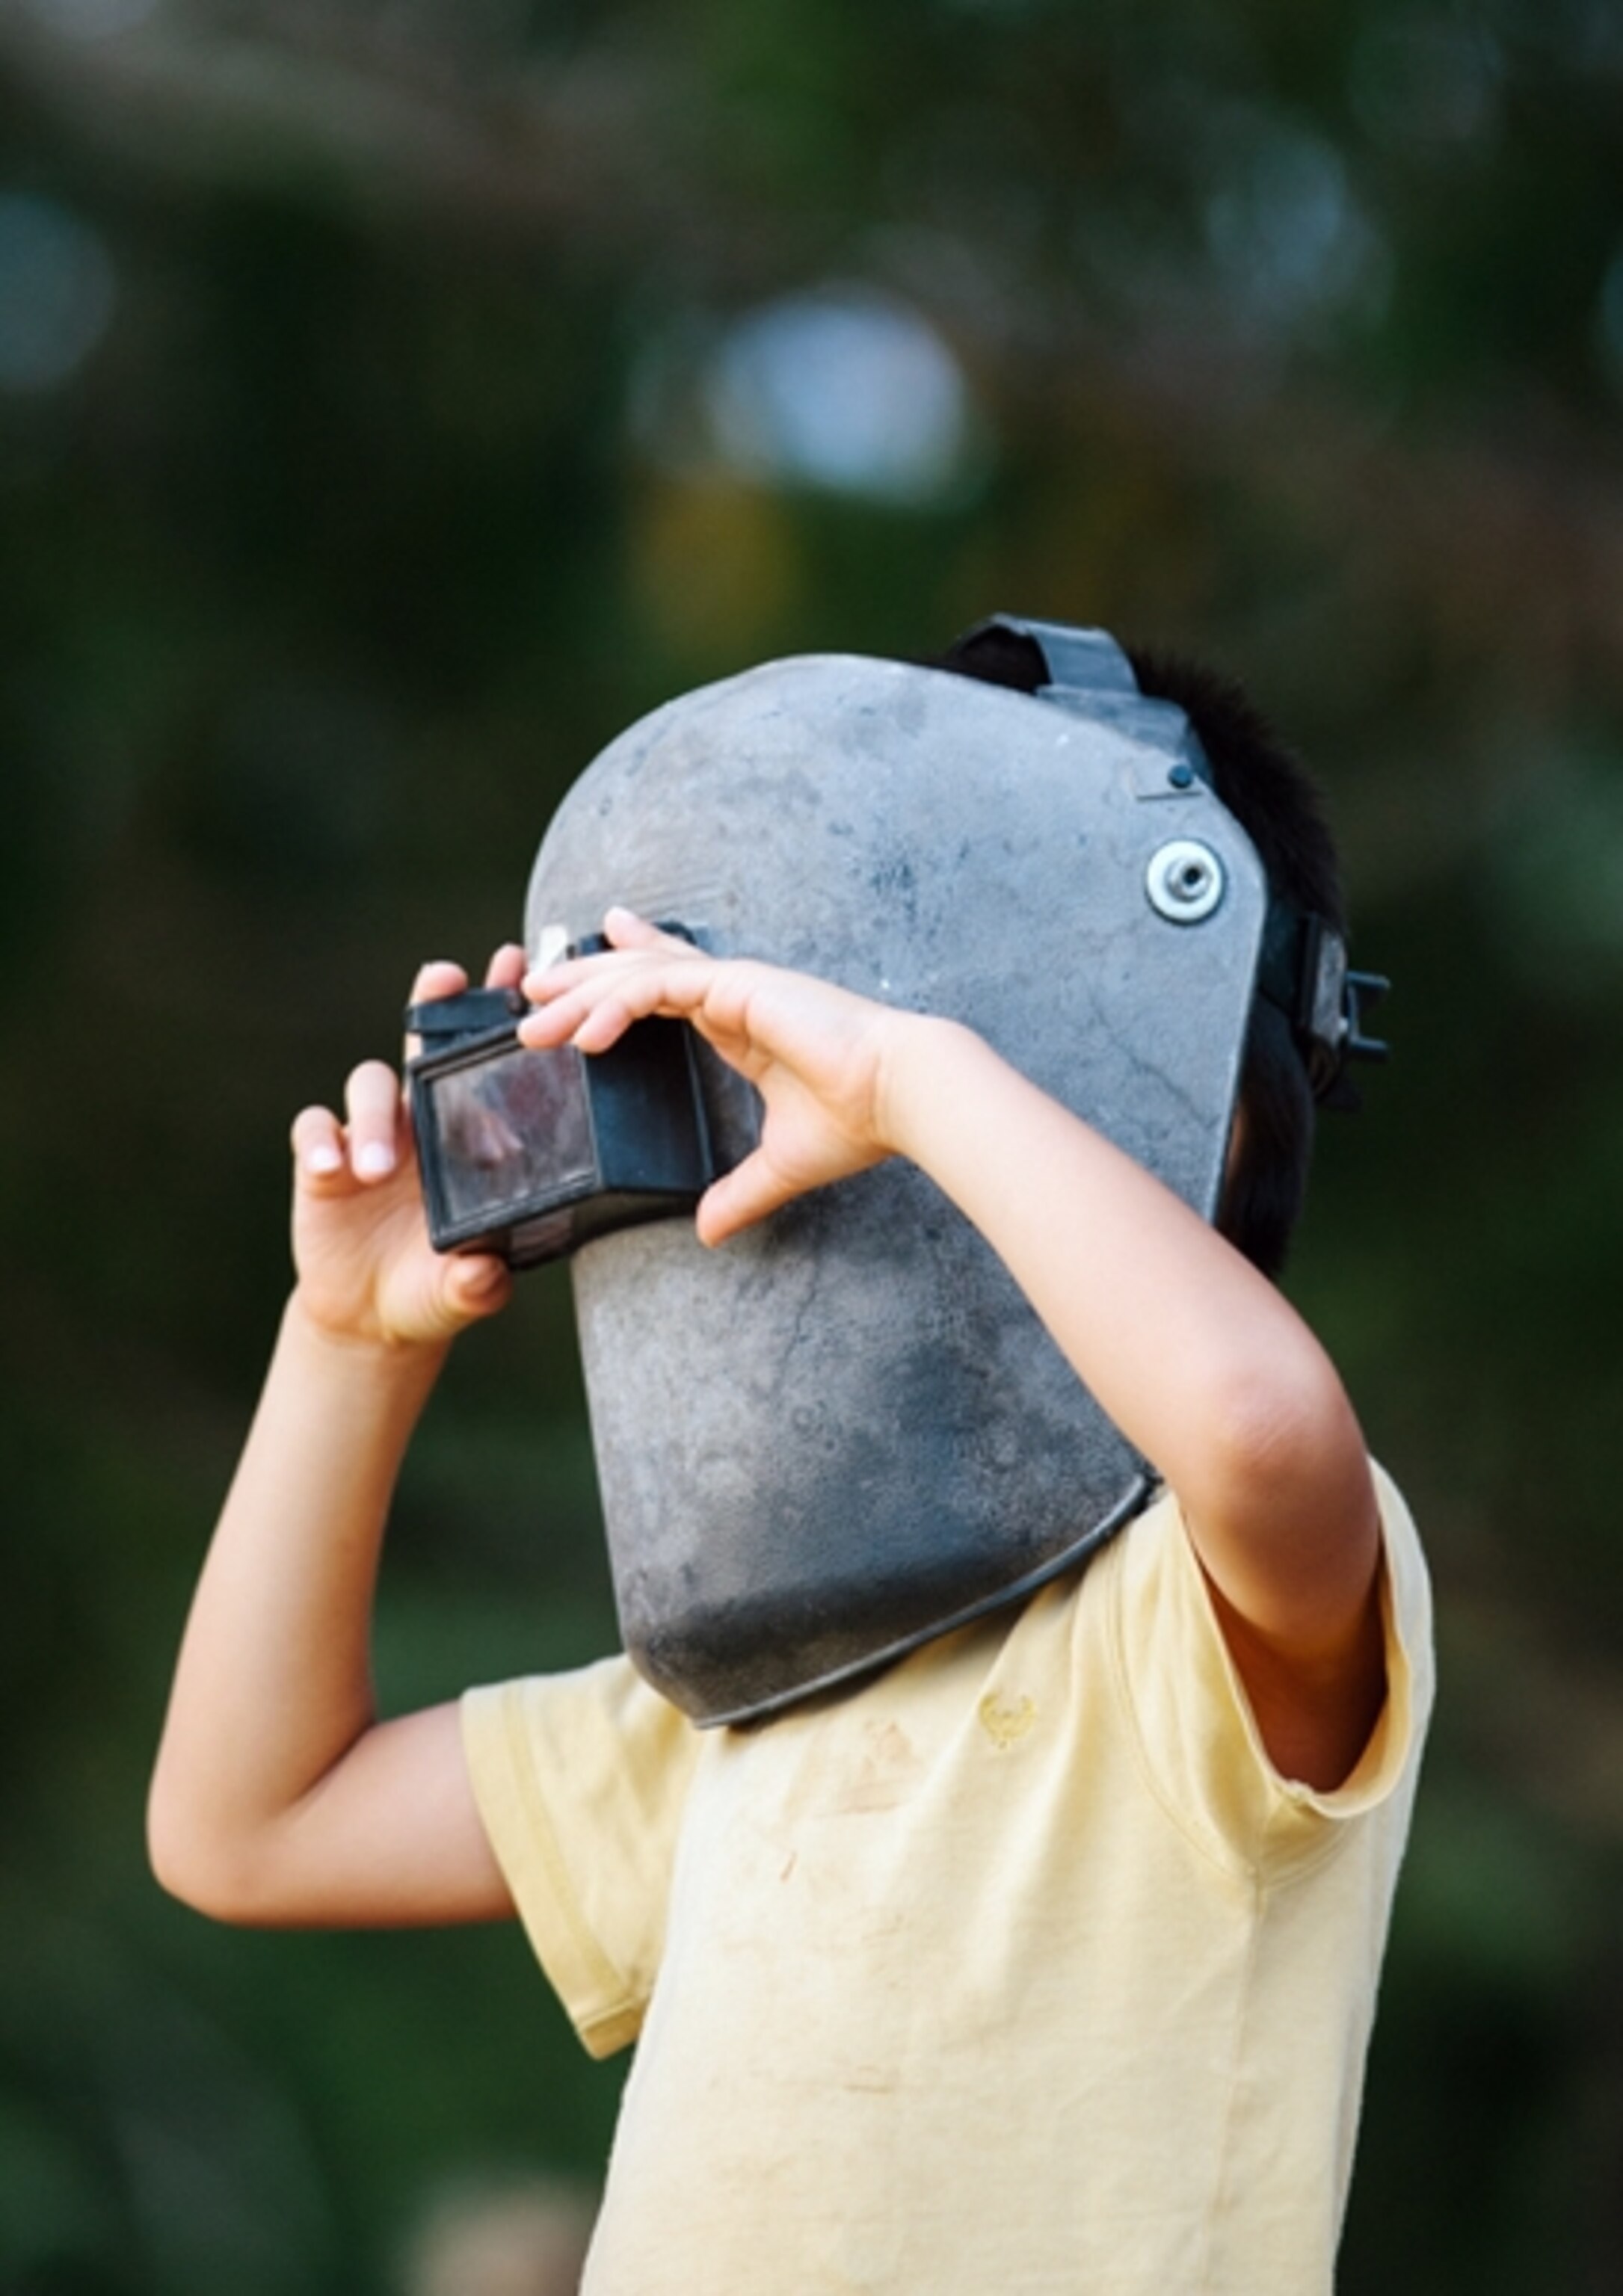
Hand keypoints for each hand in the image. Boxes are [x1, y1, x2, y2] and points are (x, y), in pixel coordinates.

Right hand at [289, 946, 526, 1346]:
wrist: (373, 1319)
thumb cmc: (433, 1287)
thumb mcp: (463, 1290)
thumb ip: (477, 1283)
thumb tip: (484, 1276)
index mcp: (465, 1139)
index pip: (481, 1068)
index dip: (495, 1017)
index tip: (517, 972)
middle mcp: (418, 1124)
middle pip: (423, 1046)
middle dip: (435, 1005)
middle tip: (446, 977)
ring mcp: (367, 1137)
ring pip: (368, 1086)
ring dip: (374, 1117)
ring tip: (376, 1168)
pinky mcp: (321, 1161)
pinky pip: (314, 1127)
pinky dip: (318, 1139)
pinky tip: (327, 1166)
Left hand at [519, 910, 906, 1244]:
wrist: (901, 1095)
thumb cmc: (859, 1120)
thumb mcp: (781, 1164)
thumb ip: (741, 1192)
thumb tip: (708, 1231)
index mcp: (740, 1021)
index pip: (667, 985)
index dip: (622, 975)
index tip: (580, 977)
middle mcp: (732, 994)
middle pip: (637, 973)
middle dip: (580, 979)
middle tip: (529, 989)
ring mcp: (734, 984)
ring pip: (636, 976)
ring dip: (579, 996)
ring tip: (532, 1021)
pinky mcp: (738, 986)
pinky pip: (658, 987)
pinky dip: (616, 1006)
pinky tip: (584, 1035)